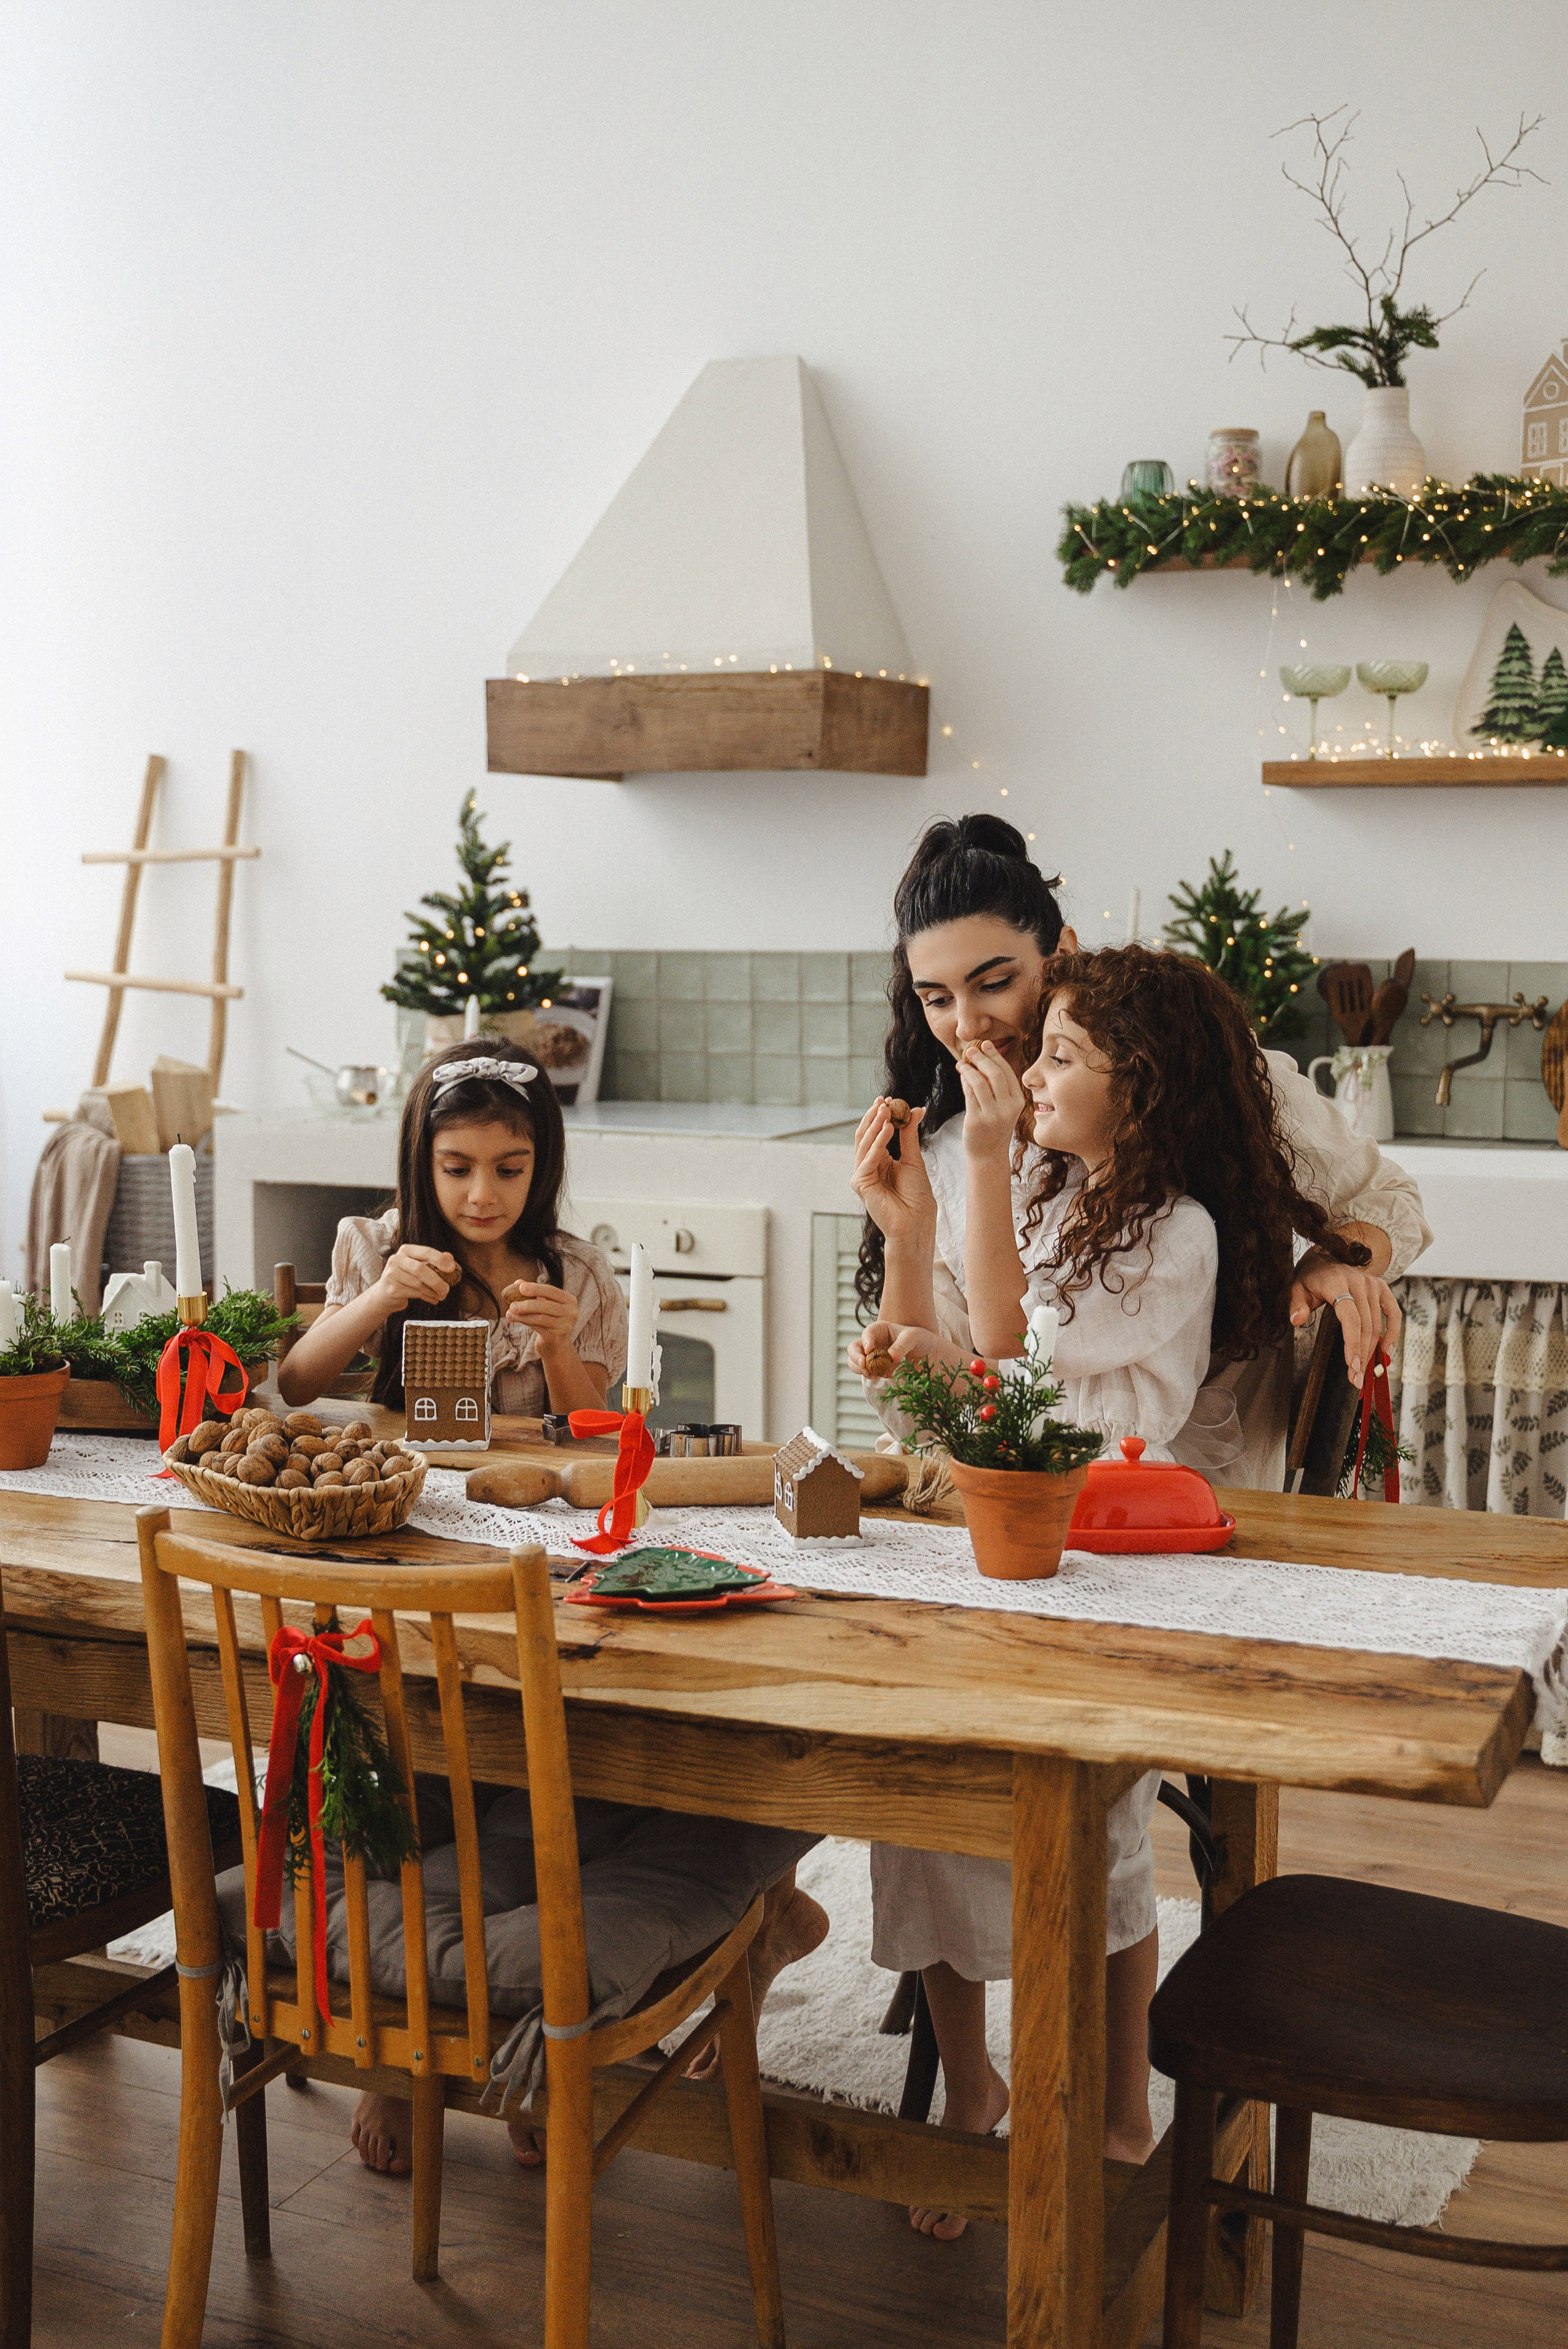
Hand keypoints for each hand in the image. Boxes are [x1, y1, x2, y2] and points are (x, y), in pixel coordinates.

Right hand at [376, 1245, 459, 1313]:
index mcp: (405, 1250)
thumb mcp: (418, 1266)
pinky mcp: (392, 1289)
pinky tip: (433, 1299)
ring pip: (418, 1284)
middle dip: (437, 1280)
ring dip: (433, 1291)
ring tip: (441, 1295)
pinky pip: (415, 1294)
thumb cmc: (406, 1277)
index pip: (425, 1252)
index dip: (440, 1259)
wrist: (384, 1293)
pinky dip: (427, 1297)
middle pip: (420, 1269)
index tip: (452, 1268)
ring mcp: (392, 1275)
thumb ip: (434, 1260)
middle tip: (447, 1289)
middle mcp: (396, 1260)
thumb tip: (450, 1257)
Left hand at [504, 1279, 580, 1354]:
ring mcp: (565, 1326)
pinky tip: (514, 1319)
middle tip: (512, 1304)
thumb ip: (532, 1293)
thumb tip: (517, 1282)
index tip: (521, 1287)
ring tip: (509, 1313)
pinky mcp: (557, 1337)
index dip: (536, 1288)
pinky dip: (524, 1322)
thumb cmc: (548, 1319)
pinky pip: (538, 1328)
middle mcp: (571, 1313)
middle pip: (547, 1306)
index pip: (552, 1291)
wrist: (556, 1344)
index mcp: (569, 1300)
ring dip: (523, 1315)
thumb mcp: (542, 1304)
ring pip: (541, 1318)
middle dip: (527, 1304)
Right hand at [848, 1320, 960, 1378]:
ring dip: (858, 1367)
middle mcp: (874, 1343)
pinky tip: (875, 1376)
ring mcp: (874, 1357)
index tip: (870, 1350)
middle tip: (864, 1364)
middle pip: (854, 1348)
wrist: (931, 1356)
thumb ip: (902, 1345)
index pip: (868, 1332)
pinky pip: (865, 1372)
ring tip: (870, 1373)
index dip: (866, 1340)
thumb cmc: (922, 1340)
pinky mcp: (877, 1370)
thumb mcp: (914, 1338)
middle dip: (856, 1356)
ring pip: (855, 1361)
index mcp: (881, 1330)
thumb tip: (891, 1356)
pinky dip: (867, 1374)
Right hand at [850, 1098, 935, 1243]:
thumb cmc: (916, 1196)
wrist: (917, 1221)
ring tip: (887, 1109)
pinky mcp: (861, 1183)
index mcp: (880, 1161)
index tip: (889, 1099)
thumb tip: (915, 1109)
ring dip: (876, 1125)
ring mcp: (862, 1175)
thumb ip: (909, 1135)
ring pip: (864, 1143)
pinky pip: (868, 1158)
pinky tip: (888, 1128)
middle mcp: (868, 1166)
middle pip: (866, 1135)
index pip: (875, 1133)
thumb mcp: (913, 1159)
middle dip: (874, 1116)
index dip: (880, 1116)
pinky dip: (878, 1142)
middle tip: (885, 1100)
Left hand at [957, 1042, 1026, 1162]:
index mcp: (1017, 1102)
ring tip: (962, 1062)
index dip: (995, 1056)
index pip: (1007, 1073)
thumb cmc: (993, 1128)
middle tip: (971, 1049)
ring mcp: (993, 1115)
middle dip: (982, 1058)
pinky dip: (965, 1081)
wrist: (988, 1155)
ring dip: (969, 1068)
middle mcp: (1008, 1108)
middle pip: (995, 1075)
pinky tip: (961, 1074)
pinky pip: (969, 1094)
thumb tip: (981, 1060)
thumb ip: (996, 1088)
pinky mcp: (977, 1120)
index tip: (986, 1044)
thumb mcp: (1002, 1108)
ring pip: (980, 1083)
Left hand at [1290, 1251, 1401, 1387]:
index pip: (1350, 1317)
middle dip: (1361, 1355)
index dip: (1352, 1342)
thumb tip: (1297, 1320)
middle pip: (1365, 1325)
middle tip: (1355, 1379)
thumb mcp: (1297, 1289)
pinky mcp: (1382, 1287)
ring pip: (1377, 1324)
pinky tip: (1386, 1352)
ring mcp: (1372, 1284)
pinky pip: (1394, 1313)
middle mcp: (1359, 1282)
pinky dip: (1393, 1333)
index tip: (1352, 1365)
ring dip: (1372, 1351)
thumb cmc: (1310, 1278)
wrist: (1325, 1257)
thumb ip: (1296, 1305)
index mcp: (1336, 1282)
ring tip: (1363, 1372)